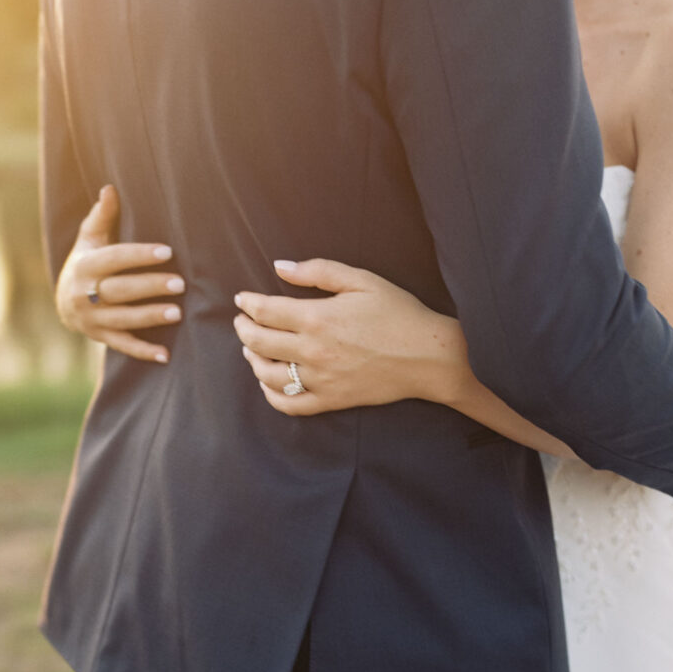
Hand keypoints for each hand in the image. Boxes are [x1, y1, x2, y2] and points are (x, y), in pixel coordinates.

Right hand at [55, 184, 184, 363]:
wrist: (64, 299)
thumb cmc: (87, 261)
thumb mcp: (90, 238)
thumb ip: (102, 216)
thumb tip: (110, 189)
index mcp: (85, 266)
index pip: (114, 259)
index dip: (139, 255)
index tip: (167, 251)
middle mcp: (83, 295)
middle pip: (119, 290)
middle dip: (149, 287)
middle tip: (180, 283)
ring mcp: (91, 320)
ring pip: (122, 319)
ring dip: (150, 317)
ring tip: (177, 313)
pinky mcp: (100, 337)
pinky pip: (123, 346)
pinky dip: (143, 352)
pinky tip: (166, 355)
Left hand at [233, 259, 472, 414]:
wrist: (430, 356)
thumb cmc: (398, 313)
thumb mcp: (361, 281)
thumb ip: (317, 271)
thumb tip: (279, 267)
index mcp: (317, 318)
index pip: (265, 311)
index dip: (247, 304)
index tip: (242, 299)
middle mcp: (313, 351)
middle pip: (258, 342)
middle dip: (243, 328)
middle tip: (242, 320)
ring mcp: (320, 379)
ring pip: (267, 374)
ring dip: (252, 359)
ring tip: (251, 348)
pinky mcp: (331, 400)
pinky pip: (289, 404)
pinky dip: (271, 394)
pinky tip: (269, 382)